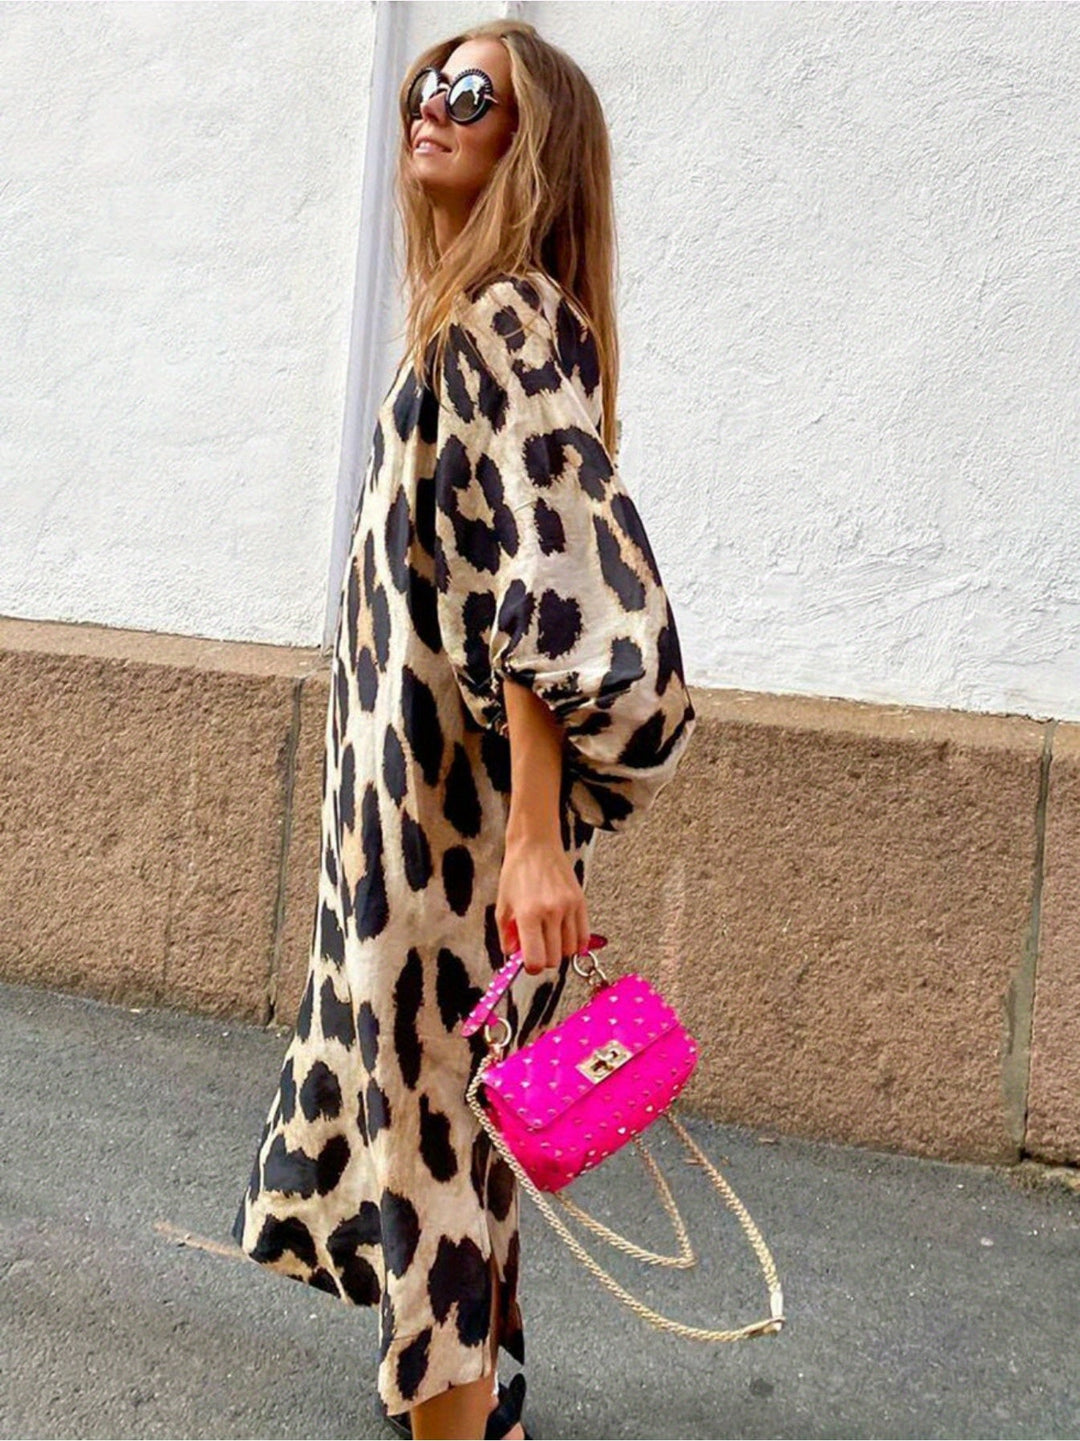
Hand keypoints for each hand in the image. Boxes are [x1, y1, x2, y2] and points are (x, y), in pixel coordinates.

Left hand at [496, 832, 590, 975]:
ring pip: (570, 949)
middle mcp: (551, 912)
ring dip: (559, 951)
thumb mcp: (503, 905)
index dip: (532, 968)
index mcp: (529, 914)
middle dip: (544, 959)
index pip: (536, 959)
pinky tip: (564, 937)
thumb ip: (507, 935)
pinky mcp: (580, 902)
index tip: (529, 964)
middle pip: (554, 958)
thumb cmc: (517, 872)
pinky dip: (575, 943)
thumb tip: (513, 956)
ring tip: (549, 938)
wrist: (536, 845)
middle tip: (537, 949)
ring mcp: (568, 907)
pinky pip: (583, 936)